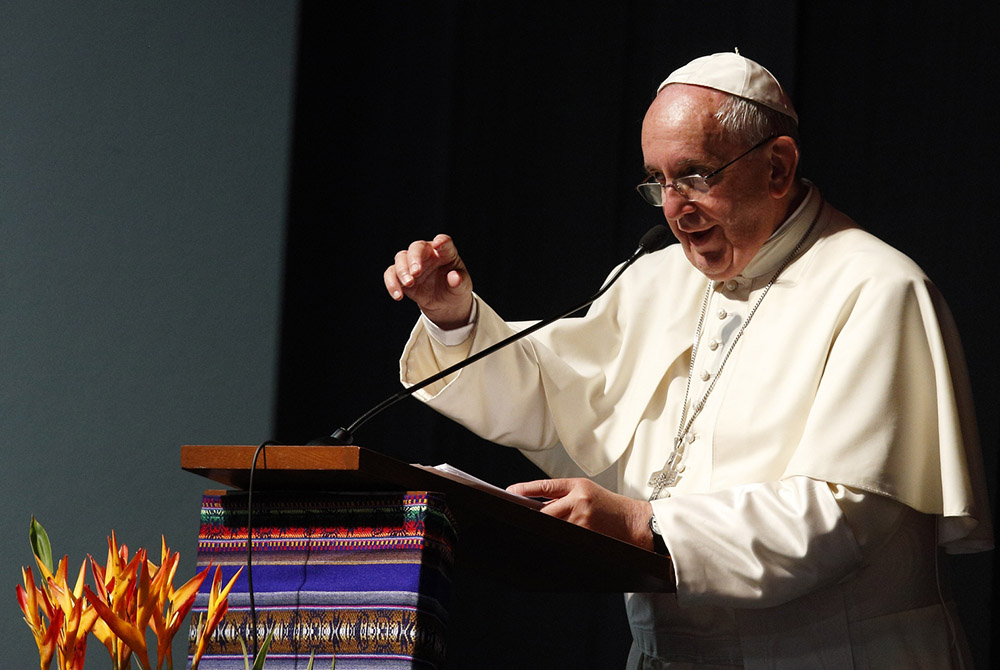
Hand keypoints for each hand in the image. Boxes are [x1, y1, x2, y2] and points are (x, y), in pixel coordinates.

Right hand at [384, 234, 473, 329]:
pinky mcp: (402, 276)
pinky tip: (398, 296)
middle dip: (414, 258)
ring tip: (409, 283)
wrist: (444, 304)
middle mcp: (427, 254)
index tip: (439, 244)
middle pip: (417, 247)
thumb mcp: (462, 289)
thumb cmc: (455, 290)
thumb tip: (455, 277)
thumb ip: (459, 282)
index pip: (444, 242)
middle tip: (416, 272)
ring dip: (402, 270)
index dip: (441, 241)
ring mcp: (412, 264)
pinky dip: (392, 283)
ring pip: (401, 258)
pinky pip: (391, 274)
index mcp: (445, 252)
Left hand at [508, 478, 654, 550]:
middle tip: (516, 520)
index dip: (525, 489)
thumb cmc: (611, 507)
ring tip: (533, 535)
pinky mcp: (586, 536)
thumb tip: (536, 506)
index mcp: (578, 486)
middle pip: (544, 510)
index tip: (510, 492)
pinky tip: (551, 545)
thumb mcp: (588, 492)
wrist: (637, 522)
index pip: (545, 486)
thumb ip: (564, 496)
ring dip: (543, 531)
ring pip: (552, 527)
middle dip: (531, 516)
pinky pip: (564, 539)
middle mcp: (578, 501)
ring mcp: (582, 520)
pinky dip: (556, 541)